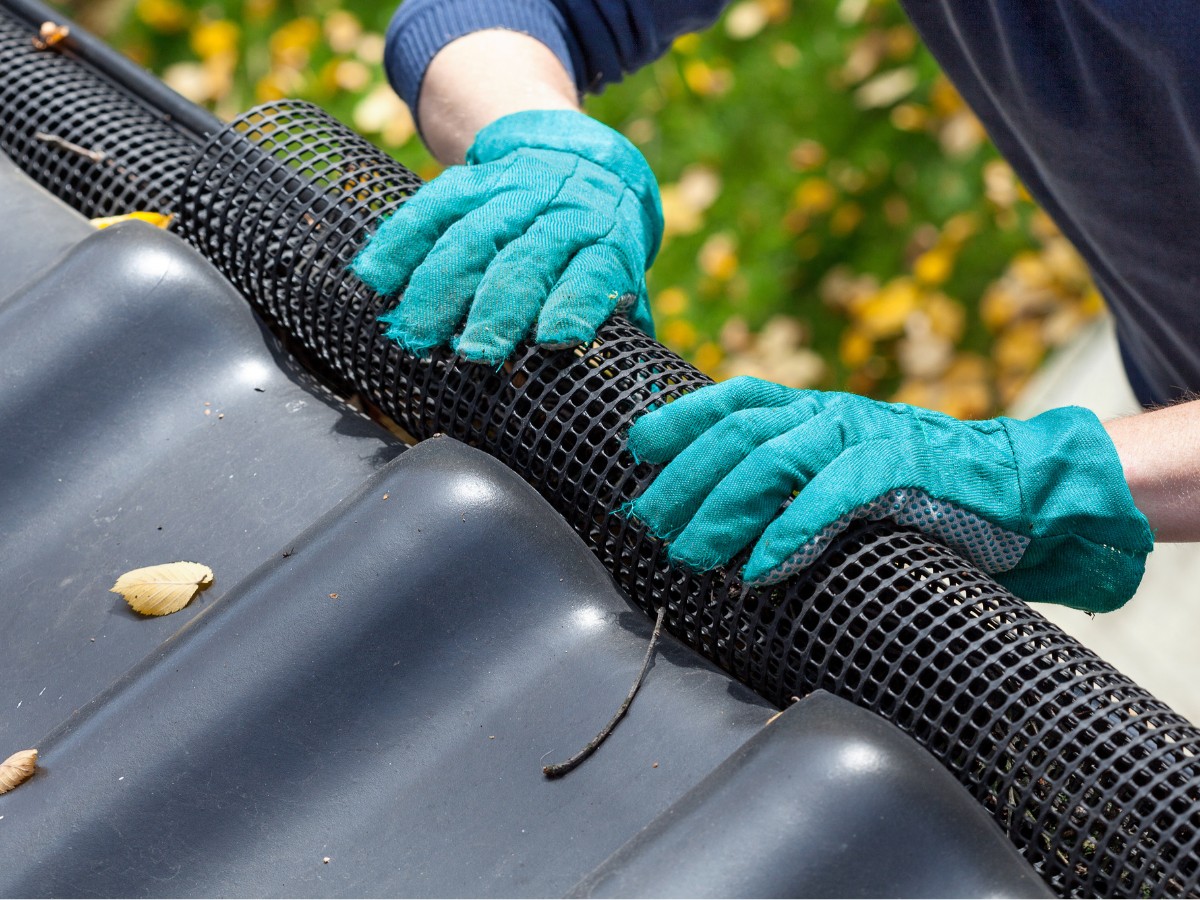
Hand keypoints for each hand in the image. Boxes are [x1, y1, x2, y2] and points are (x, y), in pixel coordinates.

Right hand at [352, 109, 661, 364]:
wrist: (577, 161)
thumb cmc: (597, 245)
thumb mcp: (622, 277)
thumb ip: (619, 324)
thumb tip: (628, 393)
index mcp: (604, 241)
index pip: (592, 273)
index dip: (573, 304)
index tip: (552, 341)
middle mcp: (560, 213)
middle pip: (525, 259)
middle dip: (497, 309)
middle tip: (473, 354)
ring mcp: (512, 193)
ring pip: (472, 235)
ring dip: (439, 287)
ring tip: (415, 333)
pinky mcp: (470, 180)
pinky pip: (429, 207)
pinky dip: (399, 242)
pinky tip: (375, 277)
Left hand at [627, 377, 1153, 611]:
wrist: (1017, 489)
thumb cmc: (920, 492)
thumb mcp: (844, 471)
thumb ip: (792, 481)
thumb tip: (716, 518)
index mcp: (815, 410)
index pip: (734, 398)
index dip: (680, 417)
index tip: (636, 447)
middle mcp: (832, 414)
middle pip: (737, 433)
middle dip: (683, 479)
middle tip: (646, 524)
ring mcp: (866, 437)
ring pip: (771, 460)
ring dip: (721, 510)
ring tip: (688, 555)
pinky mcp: (901, 471)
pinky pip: (833, 497)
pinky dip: (790, 533)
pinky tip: (758, 569)